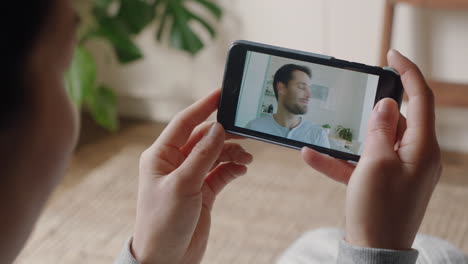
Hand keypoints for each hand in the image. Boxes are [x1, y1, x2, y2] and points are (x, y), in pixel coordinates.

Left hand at [132, 89, 252, 263]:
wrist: (167, 259)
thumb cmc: (163, 223)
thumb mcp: (183, 185)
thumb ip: (202, 155)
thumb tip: (218, 127)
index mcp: (160, 156)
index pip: (184, 123)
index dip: (203, 106)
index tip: (222, 93)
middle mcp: (175, 163)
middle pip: (203, 138)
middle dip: (224, 133)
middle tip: (247, 128)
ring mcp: (190, 176)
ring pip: (215, 154)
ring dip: (231, 152)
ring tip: (246, 156)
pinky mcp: (203, 191)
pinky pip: (221, 171)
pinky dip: (233, 168)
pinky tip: (242, 168)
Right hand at [301, 50, 441, 249]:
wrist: (374, 253)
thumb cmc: (379, 210)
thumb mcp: (376, 164)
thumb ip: (380, 130)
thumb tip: (387, 104)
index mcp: (422, 148)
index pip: (421, 99)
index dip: (408, 72)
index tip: (391, 54)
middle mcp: (415, 156)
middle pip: (397, 120)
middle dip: (374, 110)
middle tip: (356, 97)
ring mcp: (399, 170)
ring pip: (376, 141)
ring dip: (351, 137)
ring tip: (329, 130)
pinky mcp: (382, 183)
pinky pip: (362, 163)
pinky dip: (341, 160)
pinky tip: (311, 155)